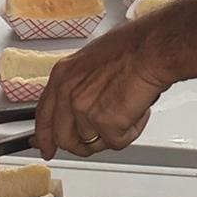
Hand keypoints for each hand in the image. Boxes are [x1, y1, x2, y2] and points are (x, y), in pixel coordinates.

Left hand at [32, 37, 167, 158]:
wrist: (151, 49)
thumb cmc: (132, 48)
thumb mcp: (91, 60)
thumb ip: (80, 85)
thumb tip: (82, 104)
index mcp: (63, 75)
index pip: (44, 114)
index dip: (44, 136)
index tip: (46, 148)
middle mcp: (68, 93)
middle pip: (64, 138)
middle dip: (82, 146)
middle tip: (100, 140)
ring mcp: (84, 109)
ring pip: (92, 143)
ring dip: (113, 134)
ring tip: (128, 111)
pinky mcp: (105, 123)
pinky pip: (116, 142)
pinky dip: (131, 131)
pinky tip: (138, 112)